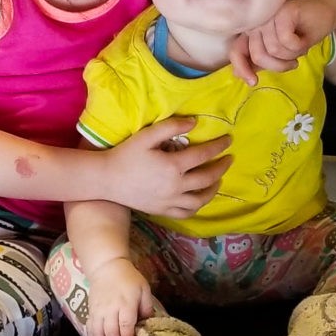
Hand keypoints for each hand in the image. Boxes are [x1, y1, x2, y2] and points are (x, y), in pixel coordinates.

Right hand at [86, 258, 154, 335]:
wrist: (106, 267)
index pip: (125, 328)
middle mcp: (110, 310)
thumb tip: (148, 323)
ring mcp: (98, 312)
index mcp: (126, 304)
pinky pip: (90, 330)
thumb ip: (147, 307)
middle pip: (111, 335)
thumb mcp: (144, 289)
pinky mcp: (90, 312)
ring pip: (98, 335)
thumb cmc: (128, 278)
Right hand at [105, 117, 231, 217]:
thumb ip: (171, 127)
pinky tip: (199, 198)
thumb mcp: (147, 136)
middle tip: (229, 159)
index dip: (219, 146)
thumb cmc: (125, 154)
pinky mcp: (162, 211)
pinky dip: (197, 206)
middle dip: (221, 167)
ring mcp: (170, 201)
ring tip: (217, 180)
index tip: (228, 140)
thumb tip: (194, 122)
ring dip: (213, 189)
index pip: (204, 155)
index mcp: (173, 166)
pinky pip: (186, 213)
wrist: (106, 179)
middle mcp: (176, 186)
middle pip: (207, 178)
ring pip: (200, 200)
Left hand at [229, 0, 335, 85]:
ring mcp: (268, 15)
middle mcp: (256, 22)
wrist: (324, 14)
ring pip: (273, 49)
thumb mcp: (279, 52)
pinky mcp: (282, 11)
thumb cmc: (301, 33)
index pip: (236, 52)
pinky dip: (298, 46)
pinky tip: (304, 41)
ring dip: (291, 55)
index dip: (242, 68)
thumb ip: (260, 60)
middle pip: (258, 55)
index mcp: (251, 32)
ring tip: (299, 49)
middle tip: (292, 63)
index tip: (253, 82)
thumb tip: (237, 75)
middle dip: (278, 66)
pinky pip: (285, 40)